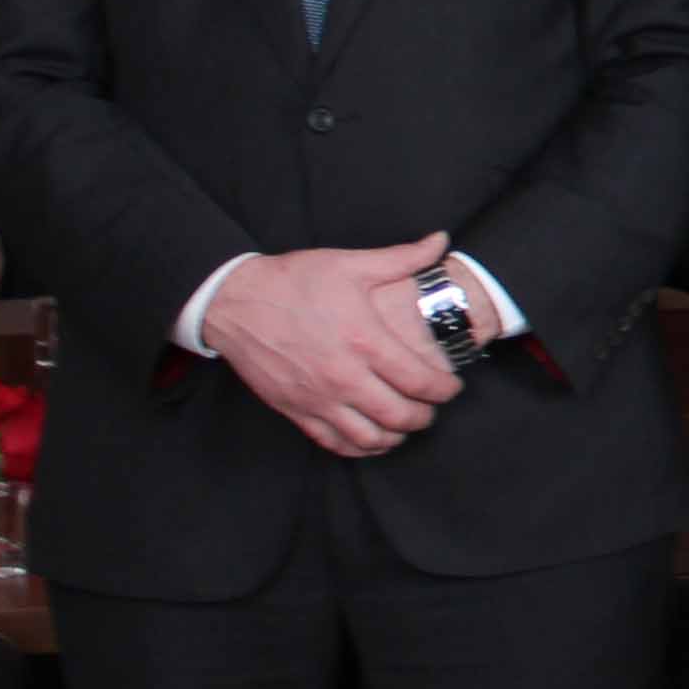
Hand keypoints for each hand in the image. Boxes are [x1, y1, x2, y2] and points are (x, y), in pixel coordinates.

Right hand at [202, 232, 462, 458]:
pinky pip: (333, 443)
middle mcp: (343, 377)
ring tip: (405, 425)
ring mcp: (317, 398)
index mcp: (364, 341)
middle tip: (432, 408)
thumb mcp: (351, 264)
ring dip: (395, 437)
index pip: (419, 381)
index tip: (452, 387)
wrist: (235, 302)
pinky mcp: (294, 410)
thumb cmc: (294, 281)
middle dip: (425, 417)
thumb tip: (441, 240)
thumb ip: (402, 258)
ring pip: (369, 438)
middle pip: (399, 416)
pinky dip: (359, 448)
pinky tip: (371, 438)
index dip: (444, 389)